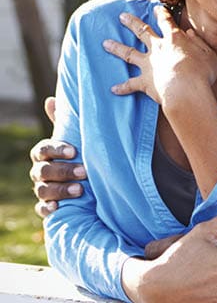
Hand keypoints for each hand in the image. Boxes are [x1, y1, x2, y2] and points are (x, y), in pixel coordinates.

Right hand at [30, 97, 86, 217]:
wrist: (84, 178)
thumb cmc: (77, 152)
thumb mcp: (73, 136)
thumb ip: (63, 121)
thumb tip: (50, 99)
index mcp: (44, 152)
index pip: (43, 149)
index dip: (56, 149)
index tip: (74, 151)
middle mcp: (39, 170)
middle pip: (44, 171)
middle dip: (64, 171)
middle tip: (84, 172)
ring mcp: (41, 188)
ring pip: (43, 190)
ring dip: (60, 190)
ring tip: (80, 190)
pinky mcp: (46, 205)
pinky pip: (41, 209)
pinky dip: (48, 208)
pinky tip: (58, 207)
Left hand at [103, 7, 216, 108]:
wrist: (186, 90)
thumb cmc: (202, 72)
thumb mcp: (208, 54)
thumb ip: (199, 43)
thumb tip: (190, 34)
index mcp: (175, 39)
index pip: (166, 22)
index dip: (162, 14)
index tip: (156, 8)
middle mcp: (158, 48)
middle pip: (142, 31)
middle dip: (132, 23)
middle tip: (121, 16)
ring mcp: (149, 65)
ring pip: (128, 53)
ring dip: (116, 47)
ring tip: (105, 43)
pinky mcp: (144, 82)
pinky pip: (131, 84)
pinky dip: (122, 87)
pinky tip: (113, 89)